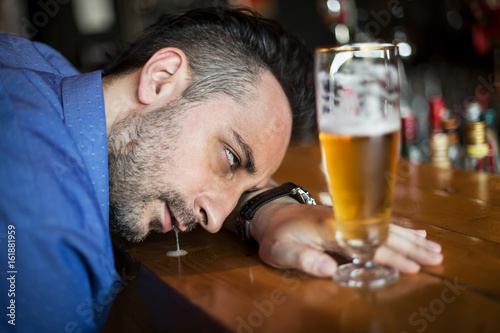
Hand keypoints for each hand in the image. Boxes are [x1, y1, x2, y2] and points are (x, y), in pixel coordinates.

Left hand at [255, 203, 442, 277]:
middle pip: (383, 233)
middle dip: (411, 247)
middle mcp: (345, 219)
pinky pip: (379, 221)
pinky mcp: (350, 217)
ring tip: (434, 248)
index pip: (367, 244)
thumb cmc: (276, 236)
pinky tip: (416, 233)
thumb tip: (330, 270)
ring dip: (411, 238)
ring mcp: (350, 216)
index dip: (390, 256)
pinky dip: (399, 227)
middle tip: (436, 258)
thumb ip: (304, 259)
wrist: (272, 213)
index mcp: (331, 228)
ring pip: (385, 226)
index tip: (412, 267)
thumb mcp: (281, 251)